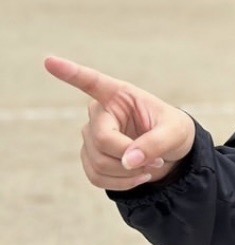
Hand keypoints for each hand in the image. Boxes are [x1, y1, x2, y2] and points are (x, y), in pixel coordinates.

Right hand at [44, 56, 195, 191]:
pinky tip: (138, 178)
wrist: (171, 151)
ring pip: (99, 162)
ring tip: (152, 168)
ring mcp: (91, 136)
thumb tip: (128, 161)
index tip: (49, 60)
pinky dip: (121, 183)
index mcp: (119, 95)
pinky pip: (97, 177)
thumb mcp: (175, 132)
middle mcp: (100, 113)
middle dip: (130, 156)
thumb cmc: (174, 131)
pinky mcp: (90, 157)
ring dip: (128, 173)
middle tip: (157, 162)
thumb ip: (155, 143)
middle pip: (102, 140)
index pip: (91, 82)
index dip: (70, 73)